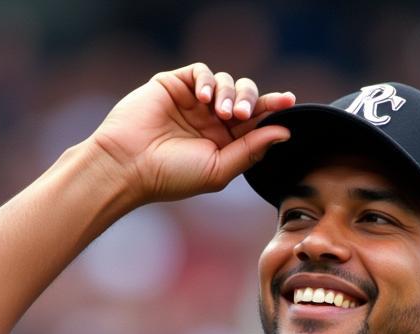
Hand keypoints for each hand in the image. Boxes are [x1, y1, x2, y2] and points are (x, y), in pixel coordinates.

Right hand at [90, 63, 294, 205]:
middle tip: (243, 115)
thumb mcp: (220, 169)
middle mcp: (211, 121)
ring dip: (231, 94)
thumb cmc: (173, 176)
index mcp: (224, 143)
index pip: (256, 121)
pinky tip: (203, 98)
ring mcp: (193, 102)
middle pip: (246, 97)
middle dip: (252, 101)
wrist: (130, 165)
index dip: (273, 109)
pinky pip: (201, 72)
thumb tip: (284, 132)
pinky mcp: (175, 84)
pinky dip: (208, 81)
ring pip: (227, 82)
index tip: (289, 102)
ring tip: (222, 113)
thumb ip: (251, 150)